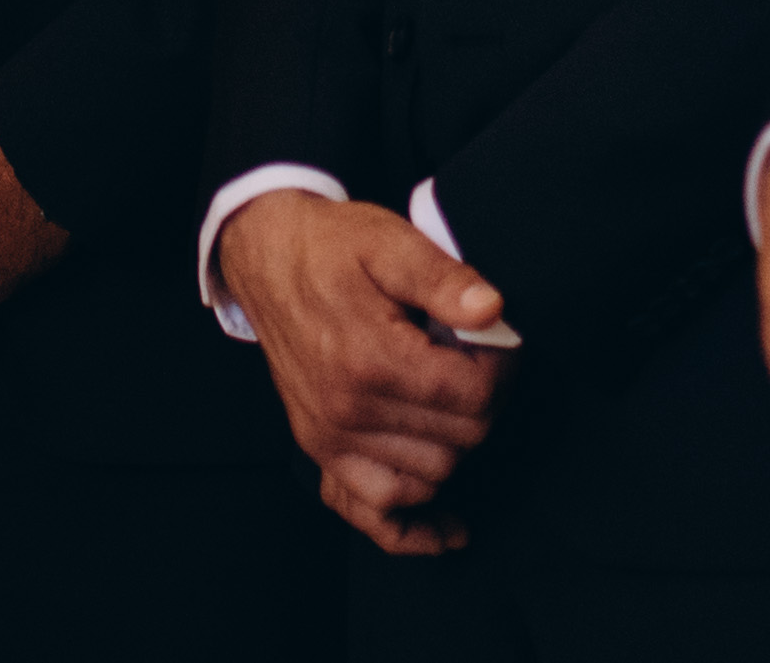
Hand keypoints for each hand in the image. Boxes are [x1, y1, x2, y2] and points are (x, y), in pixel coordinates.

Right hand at [219, 189, 512, 558]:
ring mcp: (329, 438)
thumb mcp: (390, 241)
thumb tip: (492, 311)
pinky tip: (446, 527)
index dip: (502, 368)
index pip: (473, 397)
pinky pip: (372, 512)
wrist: (267, 258)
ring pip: (431, 477)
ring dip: (456, 444)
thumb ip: (443, 277)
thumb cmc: (332, 246)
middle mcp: (347, 410)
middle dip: (484, 403)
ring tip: (450, 399)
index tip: (496, 342)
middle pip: (460, 441)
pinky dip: (413, 525)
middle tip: (477, 363)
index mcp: (370, 358)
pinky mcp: (319, 450)